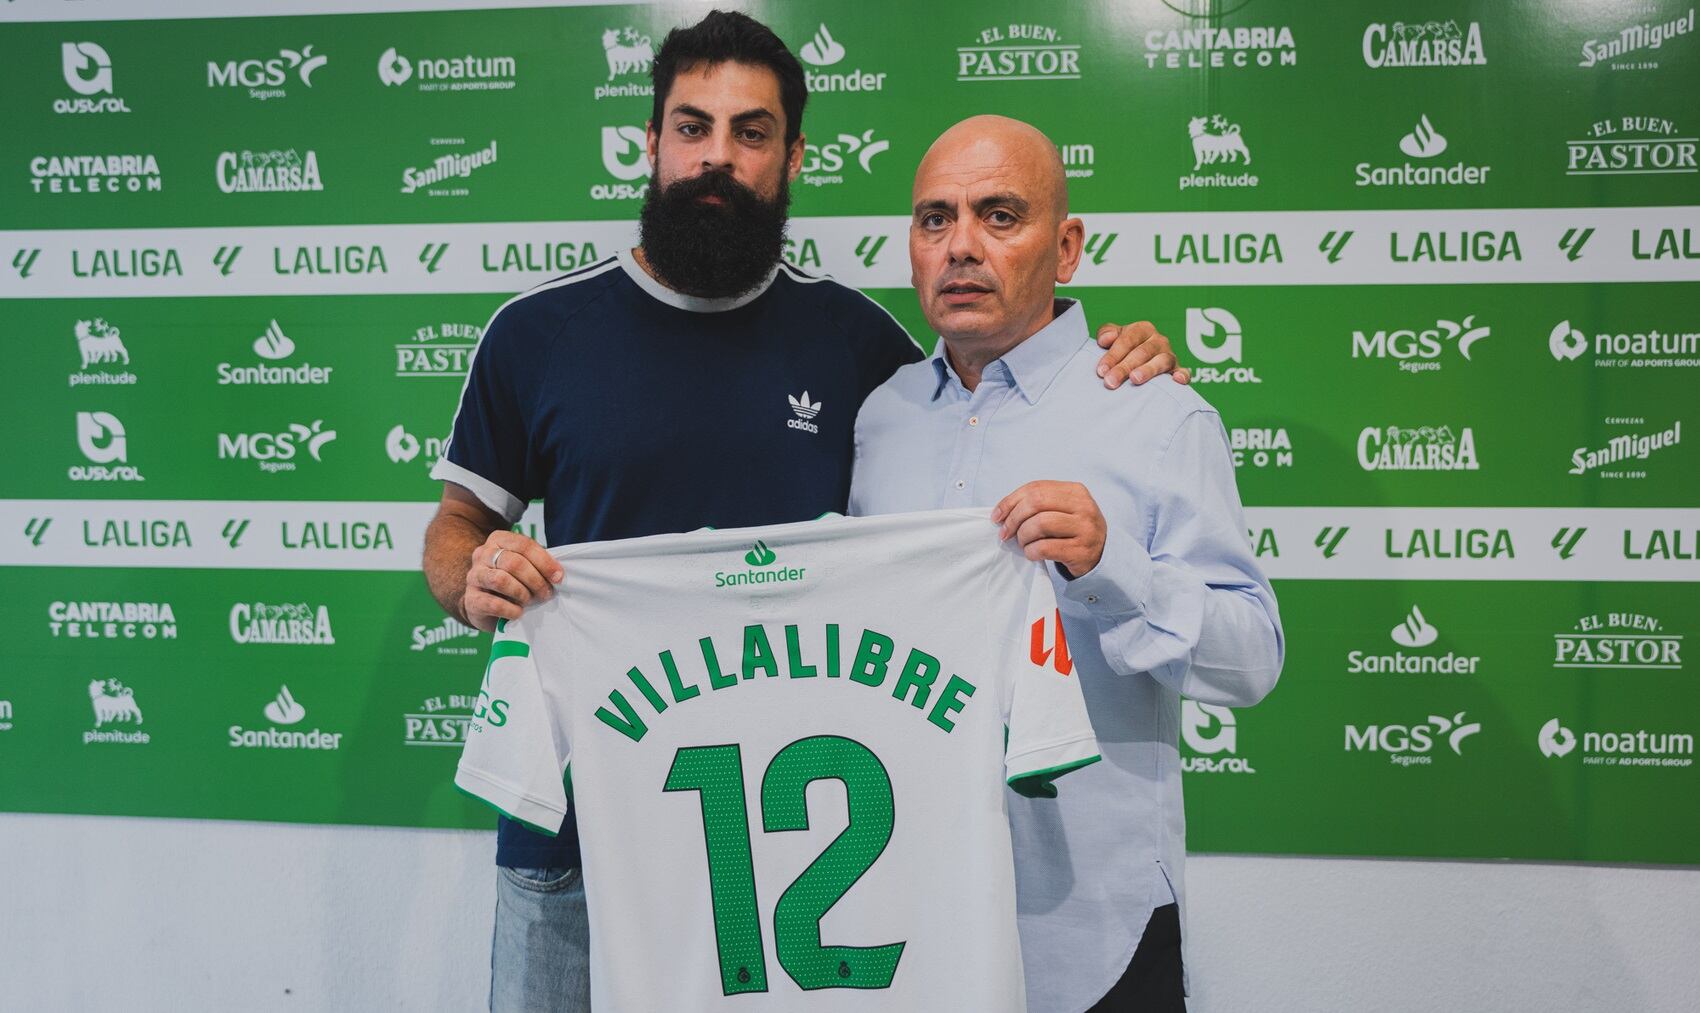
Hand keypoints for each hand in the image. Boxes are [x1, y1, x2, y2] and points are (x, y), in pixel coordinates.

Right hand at [463, 530, 562, 630]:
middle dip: (535, 580)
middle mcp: (483, 554)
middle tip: (546, 593)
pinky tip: (518, 612)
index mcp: (498, 540)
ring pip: (501, 580)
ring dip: (522, 593)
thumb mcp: (523, 566)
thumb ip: (537, 564)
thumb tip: (557, 575)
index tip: (558, 577)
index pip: (524, 545)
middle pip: (514, 563)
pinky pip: (492, 603)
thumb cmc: (510, 581)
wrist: (483, 604)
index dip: (545, 562)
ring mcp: (474, 576)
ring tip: (530, 601)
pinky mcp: (470, 599)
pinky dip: (510, 610)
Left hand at [991, 481, 1106, 577]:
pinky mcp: (1081, 551)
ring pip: (1040, 524)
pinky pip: (1045, 548)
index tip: (997, 516)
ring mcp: (1085, 529)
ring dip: (1023, 536)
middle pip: (1036, 503)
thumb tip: (1001, 512)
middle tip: (1005, 533)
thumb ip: (1036, 504)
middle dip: (1014, 519)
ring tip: (1023, 543)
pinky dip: (1031, 551)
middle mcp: (1084, 506)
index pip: (1036, 488)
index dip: (1010, 501)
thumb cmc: (1071, 530)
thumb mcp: (1061, 509)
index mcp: (1076, 491)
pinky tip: (1032, 553)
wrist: (1100, 555)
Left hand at [1095, 321, 1190, 387]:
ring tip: (1135, 379)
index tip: (1101, 371)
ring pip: (1161, 361)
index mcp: (1143, 329)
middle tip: (1110, 382)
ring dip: (1148, 370)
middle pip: (1142, 352)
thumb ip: (1106, 333)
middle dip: (1124, 367)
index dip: (1113, 355)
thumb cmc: (1124, 350)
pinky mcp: (1177, 370)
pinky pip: (1183, 372)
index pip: (1127, 340)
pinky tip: (1177, 381)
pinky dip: (1182, 375)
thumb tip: (1105, 340)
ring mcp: (1169, 355)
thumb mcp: (1113, 337)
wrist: (1139, 361)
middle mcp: (1158, 340)